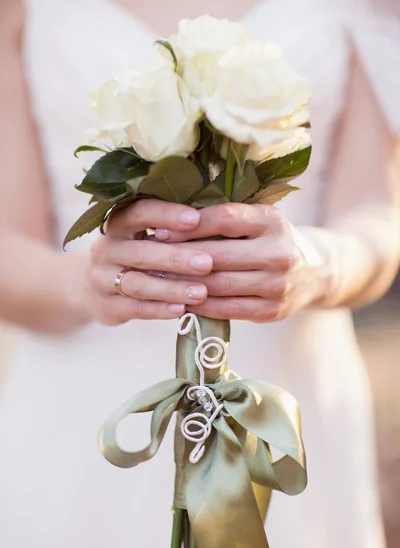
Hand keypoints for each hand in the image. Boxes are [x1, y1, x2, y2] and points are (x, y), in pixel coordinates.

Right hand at [85, 200, 212, 323]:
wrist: (93, 290)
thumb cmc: (136, 256)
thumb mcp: (144, 237)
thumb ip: (172, 231)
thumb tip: (219, 220)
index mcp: (118, 224)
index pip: (139, 213)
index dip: (166, 215)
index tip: (196, 219)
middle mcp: (106, 249)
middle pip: (140, 252)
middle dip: (176, 258)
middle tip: (208, 263)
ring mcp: (102, 279)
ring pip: (137, 284)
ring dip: (171, 288)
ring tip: (201, 292)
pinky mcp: (107, 306)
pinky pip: (135, 308)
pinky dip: (159, 309)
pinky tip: (181, 310)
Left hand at [155, 203, 327, 321]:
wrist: (315, 272)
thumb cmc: (271, 239)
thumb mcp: (259, 219)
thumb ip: (226, 217)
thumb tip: (171, 215)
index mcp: (272, 221)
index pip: (224, 219)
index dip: (188, 225)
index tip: (160, 229)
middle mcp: (278, 252)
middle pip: (217, 256)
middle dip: (178, 258)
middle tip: (149, 258)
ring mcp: (277, 285)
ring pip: (218, 285)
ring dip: (183, 284)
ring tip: (157, 279)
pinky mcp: (272, 310)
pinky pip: (226, 309)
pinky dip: (199, 305)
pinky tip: (179, 299)